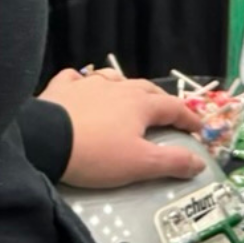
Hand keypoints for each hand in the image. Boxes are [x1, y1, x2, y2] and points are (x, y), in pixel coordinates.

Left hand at [39, 70, 203, 185]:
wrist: (45, 142)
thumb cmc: (96, 154)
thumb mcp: (140, 164)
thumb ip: (172, 162)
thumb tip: (198, 161)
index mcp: (140, 104)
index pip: (173, 107)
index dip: (188, 118)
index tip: (198, 128)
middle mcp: (117, 88)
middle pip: (146, 89)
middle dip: (160, 101)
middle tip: (167, 114)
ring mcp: (88, 84)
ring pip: (114, 78)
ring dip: (125, 87)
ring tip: (128, 97)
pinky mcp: (62, 89)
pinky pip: (76, 78)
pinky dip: (83, 82)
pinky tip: (82, 88)